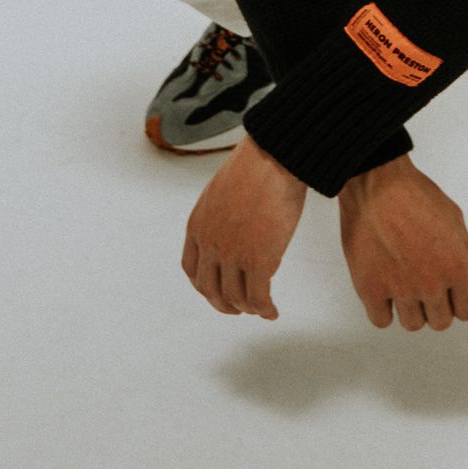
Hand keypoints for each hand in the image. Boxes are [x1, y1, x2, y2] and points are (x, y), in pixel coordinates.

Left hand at [181, 131, 307, 318]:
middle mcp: (210, 243)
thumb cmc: (257, 165)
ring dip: (247, 307)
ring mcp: (232, 254)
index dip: (205, 285)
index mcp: (198, 225)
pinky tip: (272, 311)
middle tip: (238, 307)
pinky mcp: (258, 260)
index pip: (192, 268)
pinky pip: (258, 298)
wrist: (275, 157)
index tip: (218, 289)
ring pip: (235, 298)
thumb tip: (235, 222)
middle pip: (210, 289)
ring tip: (260, 308)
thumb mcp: (223, 190)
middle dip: (224, 303)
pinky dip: (265, 309)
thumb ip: (220, 213)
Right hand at [337, 156, 467, 330]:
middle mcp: (430, 284)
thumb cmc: (414, 194)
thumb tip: (463, 280)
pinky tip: (384, 290)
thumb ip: (463, 254)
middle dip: (436, 305)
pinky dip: (383, 309)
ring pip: (412, 324)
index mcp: (456, 266)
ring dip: (411, 308)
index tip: (452, 295)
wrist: (377, 183)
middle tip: (426, 285)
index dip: (460, 301)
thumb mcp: (455, 219)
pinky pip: (381, 320)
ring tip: (404, 284)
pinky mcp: (370, 289)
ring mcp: (399, 289)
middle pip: (440, 321)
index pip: (467, 310)